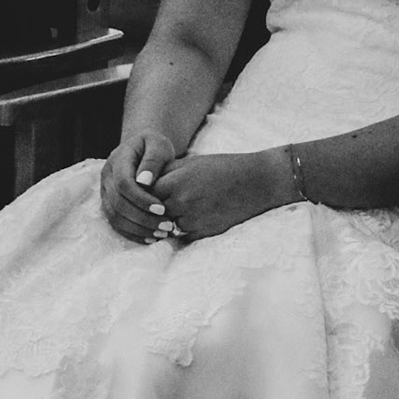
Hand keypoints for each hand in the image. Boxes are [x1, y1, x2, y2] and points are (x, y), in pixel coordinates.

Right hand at [100, 131, 176, 243]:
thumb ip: (153, 159)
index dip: (141, 199)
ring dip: (138, 229)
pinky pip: (116, 223)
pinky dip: (132, 233)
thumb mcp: (158, 144)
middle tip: (166, 226)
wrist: (143, 149)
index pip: (123, 184)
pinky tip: (151, 237)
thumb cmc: (154, 145)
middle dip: (142, 218)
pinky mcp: (108, 204)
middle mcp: (106, 177)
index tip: (162, 209)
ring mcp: (105, 192)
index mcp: (117, 160)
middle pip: (118, 204)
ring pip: (114, 217)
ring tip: (162, 234)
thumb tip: (144, 181)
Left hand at [153, 149, 293, 241]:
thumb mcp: (191, 163)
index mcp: (177, 182)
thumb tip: (142, 182)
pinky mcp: (202, 233)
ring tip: (172, 213)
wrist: (257, 183)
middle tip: (152, 206)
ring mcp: (191, 220)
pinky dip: (181, 229)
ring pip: (165, 225)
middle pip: (152, 212)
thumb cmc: (222, 168)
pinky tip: (189, 220)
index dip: (144, 193)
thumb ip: (165, 173)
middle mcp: (181, 202)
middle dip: (152, 209)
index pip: (145, 193)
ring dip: (165, 221)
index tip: (144, 192)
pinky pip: (181, 235)